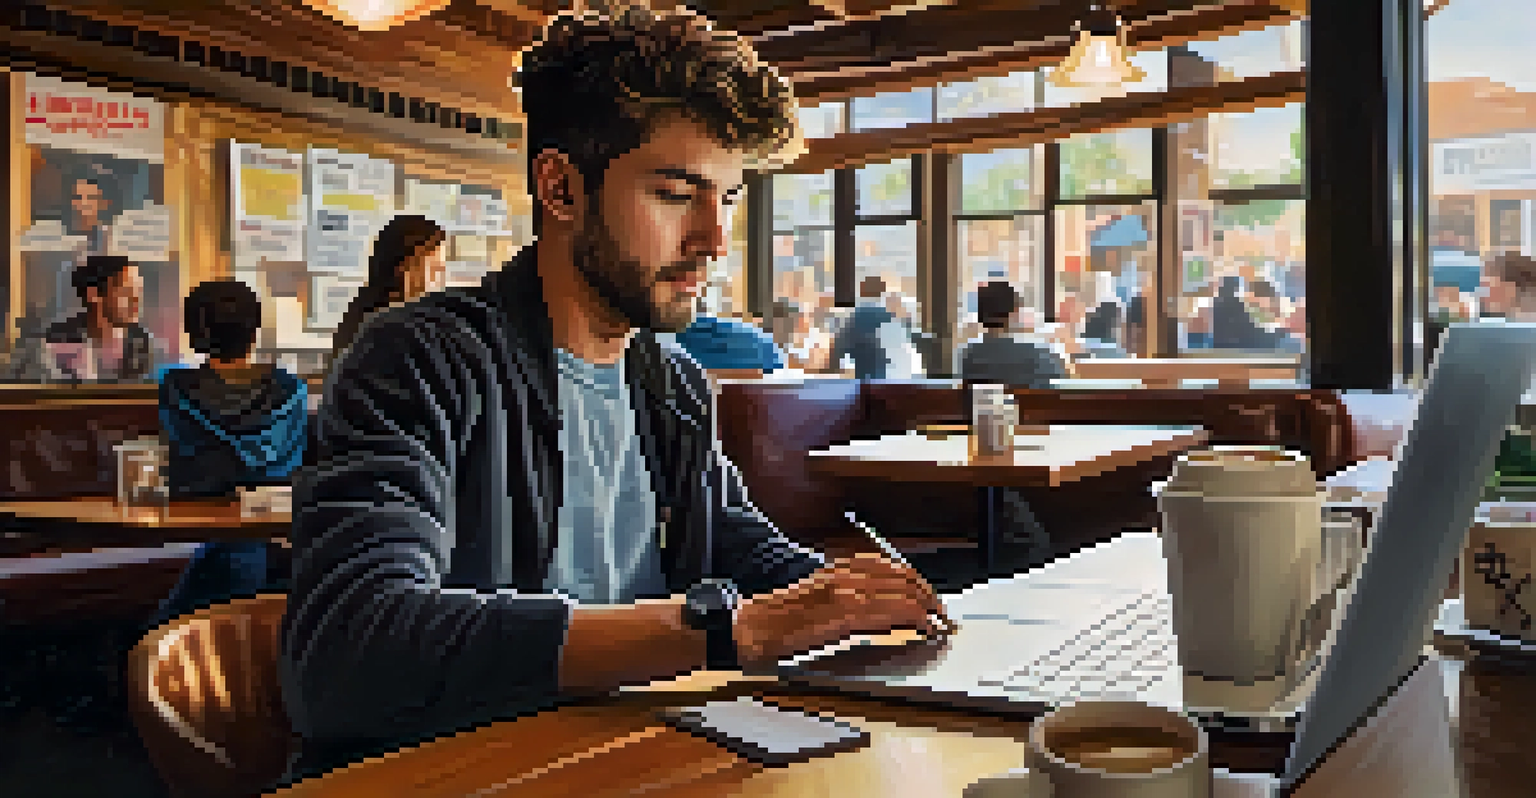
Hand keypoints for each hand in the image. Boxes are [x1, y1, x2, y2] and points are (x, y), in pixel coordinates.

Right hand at [733, 553, 953, 669]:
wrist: (755, 627)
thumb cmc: (783, 619)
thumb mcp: (819, 596)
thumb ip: (848, 594)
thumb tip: (883, 607)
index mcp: (840, 567)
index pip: (891, 566)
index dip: (917, 582)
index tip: (931, 600)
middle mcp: (846, 573)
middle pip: (903, 577)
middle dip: (929, 595)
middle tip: (943, 615)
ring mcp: (847, 591)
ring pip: (903, 592)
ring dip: (928, 608)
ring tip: (940, 624)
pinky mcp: (846, 613)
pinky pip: (892, 611)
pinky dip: (916, 619)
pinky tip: (925, 628)